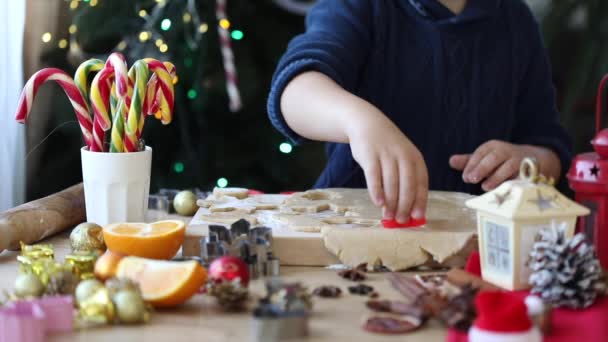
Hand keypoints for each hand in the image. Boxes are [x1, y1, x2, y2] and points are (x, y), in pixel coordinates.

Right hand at [346, 108, 427, 222]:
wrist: (367, 124)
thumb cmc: (387, 148)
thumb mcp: (401, 158)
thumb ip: (405, 180)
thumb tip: (406, 210)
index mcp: (415, 158)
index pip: (421, 183)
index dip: (420, 201)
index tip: (418, 217)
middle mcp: (403, 156)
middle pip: (407, 185)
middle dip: (405, 205)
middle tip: (401, 220)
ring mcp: (386, 155)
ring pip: (391, 183)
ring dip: (390, 202)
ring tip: (388, 217)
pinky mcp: (370, 155)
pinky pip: (374, 176)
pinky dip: (376, 190)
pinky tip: (378, 203)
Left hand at [449, 140, 560, 190]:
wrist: (536, 160)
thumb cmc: (503, 161)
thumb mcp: (486, 158)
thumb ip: (469, 161)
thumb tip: (451, 161)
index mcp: (494, 147)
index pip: (481, 153)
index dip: (472, 164)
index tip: (465, 176)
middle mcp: (507, 151)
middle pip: (494, 157)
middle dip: (482, 168)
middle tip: (471, 179)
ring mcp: (520, 161)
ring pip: (509, 166)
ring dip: (497, 177)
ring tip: (485, 187)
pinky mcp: (532, 172)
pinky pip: (523, 177)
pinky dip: (513, 183)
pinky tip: (504, 191)